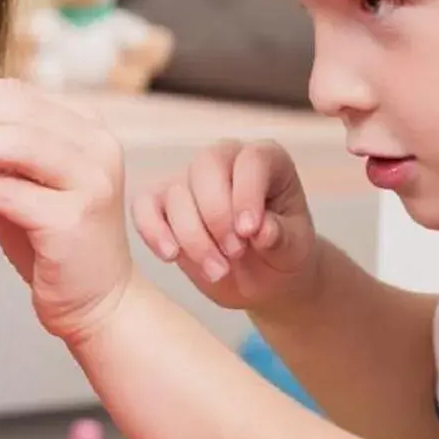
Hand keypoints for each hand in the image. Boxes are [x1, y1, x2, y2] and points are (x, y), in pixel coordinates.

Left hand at [0, 78, 136, 346]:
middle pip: (21, 110)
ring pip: (20, 144)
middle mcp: (96, 148)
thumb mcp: (15, 187)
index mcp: (86, 130)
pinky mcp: (74, 219)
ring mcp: (90, 182)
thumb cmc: (53, 241)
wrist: (98, 300)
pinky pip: (11, 192)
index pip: (22, 94)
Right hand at [132, 138, 319, 313]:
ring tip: (218, 270)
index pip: (250, 161)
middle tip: (235, 253)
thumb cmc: (283, 253)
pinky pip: (143, 206)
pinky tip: (171, 256)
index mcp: (265, 160)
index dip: (247, 194)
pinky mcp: (163, 204)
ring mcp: (190, 180)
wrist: (262, 278)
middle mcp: (224, 161)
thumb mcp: (295, 248)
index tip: (250, 232)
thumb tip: (260, 230)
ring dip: (193, 238)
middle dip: (216, 216)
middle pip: (206, 168)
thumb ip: (282, 237)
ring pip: (176, 194)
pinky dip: (153, 231)